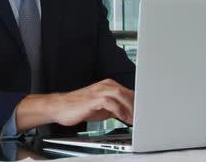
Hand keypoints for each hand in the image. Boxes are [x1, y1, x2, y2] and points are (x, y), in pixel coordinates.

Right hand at [15, 79, 134, 131]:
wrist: (60, 107)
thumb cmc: (79, 107)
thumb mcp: (102, 108)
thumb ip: (115, 108)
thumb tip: (129, 114)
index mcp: (108, 86)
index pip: (128, 92)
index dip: (138, 102)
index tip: (145, 112)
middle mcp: (105, 86)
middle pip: (127, 92)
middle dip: (137, 105)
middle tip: (144, 116)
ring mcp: (99, 91)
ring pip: (121, 95)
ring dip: (130, 107)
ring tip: (135, 118)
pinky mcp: (94, 99)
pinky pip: (111, 103)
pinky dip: (119, 110)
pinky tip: (123, 118)